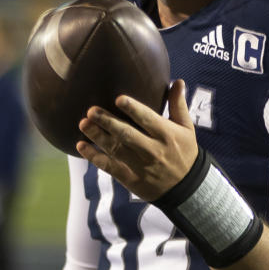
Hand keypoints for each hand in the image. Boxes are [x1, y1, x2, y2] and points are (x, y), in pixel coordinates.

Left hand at [77, 79, 196, 201]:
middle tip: (91, 110)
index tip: (119, 99)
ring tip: (83, 123)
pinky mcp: (131, 179)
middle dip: (108, 122)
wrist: (187, 188)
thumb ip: (178, 105)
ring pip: (115, 150)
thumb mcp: (186, 128)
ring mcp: (140, 166)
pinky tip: (81, 146)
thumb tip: (177, 81)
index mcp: (166, 135)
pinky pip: (109, 167)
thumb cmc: (185, 152)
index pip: (148, 120)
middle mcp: (152, 150)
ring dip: (97, 137)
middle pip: (127, 135)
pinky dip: (94, 157)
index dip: (133, 109)